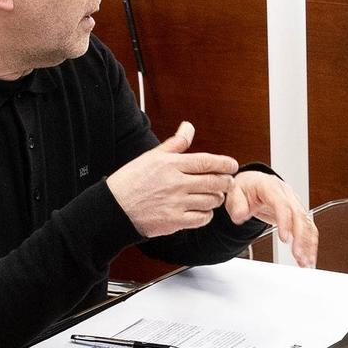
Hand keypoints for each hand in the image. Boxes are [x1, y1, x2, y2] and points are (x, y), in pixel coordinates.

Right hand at [106, 122, 238, 236]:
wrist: (114, 208)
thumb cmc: (132, 180)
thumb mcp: (152, 157)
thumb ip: (175, 143)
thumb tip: (189, 126)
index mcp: (171, 165)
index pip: (206, 162)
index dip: (224, 163)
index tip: (233, 165)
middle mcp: (175, 183)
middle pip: (214, 182)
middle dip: (226, 182)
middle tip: (228, 182)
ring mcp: (176, 203)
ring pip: (211, 201)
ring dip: (216, 198)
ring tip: (213, 196)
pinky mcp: (174, 221)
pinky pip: (202, 218)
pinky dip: (207, 215)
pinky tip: (202, 210)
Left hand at [225, 171, 317, 266]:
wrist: (252, 184)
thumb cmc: (245, 188)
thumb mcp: (234, 193)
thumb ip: (237, 205)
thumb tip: (240, 215)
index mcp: (271, 187)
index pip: (282, 204)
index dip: (285, 222)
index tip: (284, 239)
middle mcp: (287, 194)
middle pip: (299, 215)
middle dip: (300, 237)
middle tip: (298, 255)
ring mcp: (294, 203)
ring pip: (306, 223)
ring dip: (308, 243)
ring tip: (305, 261)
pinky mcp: (297, 213)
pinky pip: (307, 228)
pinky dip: (309, 244)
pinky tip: (308, 256)